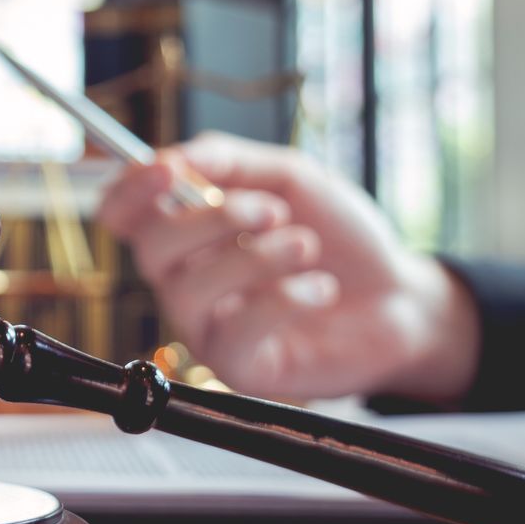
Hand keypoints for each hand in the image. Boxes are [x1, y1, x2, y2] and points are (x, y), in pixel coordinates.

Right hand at [97, 132, 478, 401]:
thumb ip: (226, 160)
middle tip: (273, 210)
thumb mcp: (287, 177)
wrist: (400, 296)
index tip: (169, 170)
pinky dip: (284, 300)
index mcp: (188, 232)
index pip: (123, 214)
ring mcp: (208, 327)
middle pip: (150, 249)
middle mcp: (186, 281)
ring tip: (306, 246)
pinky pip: (235, 330)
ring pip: (191, 289)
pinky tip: (320, 290)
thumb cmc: (341, 238)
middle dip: (209, 219)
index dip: (130, 191)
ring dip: (255, 257)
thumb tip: (168, 156)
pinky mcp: (238, 367)